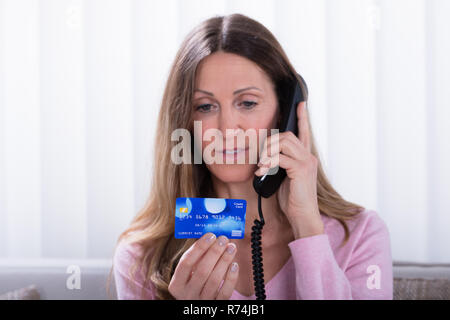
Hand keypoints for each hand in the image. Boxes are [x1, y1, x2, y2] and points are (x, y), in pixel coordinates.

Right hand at [168, 233, 238, 299]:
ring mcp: (202, 301)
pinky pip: (225, 292)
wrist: (198, 307)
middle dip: (214, 252)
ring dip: (224, 261)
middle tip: (223, 239)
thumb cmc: (194, 284)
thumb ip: (196, 258)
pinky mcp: (216, 305)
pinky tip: (235, 265)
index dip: (199, 248)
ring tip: (231, 248)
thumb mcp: (189, 274)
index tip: (210, 235)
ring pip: (214, 280)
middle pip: (202, 270)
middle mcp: (187, 294)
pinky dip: (231, 277)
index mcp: (177, 284)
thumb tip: (211, 237)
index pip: (186, 262)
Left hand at [255, 102, 323, 238]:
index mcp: (305, 157)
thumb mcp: (283, 177)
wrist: (302, 216)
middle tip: (260, 158)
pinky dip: (268, 163)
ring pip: (284, 142)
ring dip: (268, 152)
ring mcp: (306, 162)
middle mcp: (308, 156)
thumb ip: (279, 164)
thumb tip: (265, 157)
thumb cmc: (292, 199)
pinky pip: (281, 157)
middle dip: (269, 142)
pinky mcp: (301, 170)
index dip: (302, 117)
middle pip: (287, 135)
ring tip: (261, 166)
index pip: (304, 132)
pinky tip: (262, 173)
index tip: (300, 103)